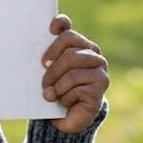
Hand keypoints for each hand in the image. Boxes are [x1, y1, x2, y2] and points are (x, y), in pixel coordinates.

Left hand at [42, 14, 108, 133]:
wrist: (66, 117)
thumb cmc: (55, 89)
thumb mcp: (47, 73)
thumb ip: (46, 58)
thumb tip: (41, 46)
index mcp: (76, 45)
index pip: (66, 29)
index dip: (59, 25)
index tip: (50, 30)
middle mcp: (92, 54)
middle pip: (69, 51)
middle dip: (52, 70)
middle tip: (44, 82)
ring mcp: (99, 70)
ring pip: (72, 70)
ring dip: (57, 86)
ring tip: (50, 95)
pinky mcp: (101, 86)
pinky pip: (78, 88)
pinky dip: (65, 97)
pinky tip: (64, 102)